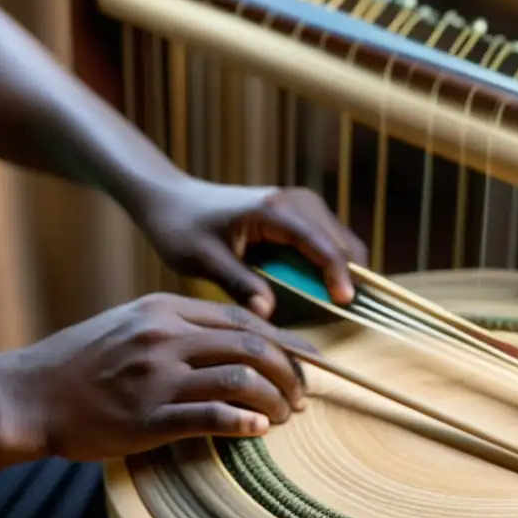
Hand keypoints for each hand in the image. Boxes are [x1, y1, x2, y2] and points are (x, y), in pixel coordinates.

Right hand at [0, 293, 311, 461]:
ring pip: (240, 380)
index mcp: (163, 310)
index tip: (305, 360)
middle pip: (250, 346)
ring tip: (285, 416)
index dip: (282, 342)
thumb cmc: (80, 362)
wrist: (28, 394)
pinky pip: (210, 416)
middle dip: (288, 372)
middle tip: (303, 395)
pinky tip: (259, 429)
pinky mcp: (147, 418)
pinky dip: (243, 422)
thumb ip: (176, 325)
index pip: (241, 320)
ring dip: (274, 400)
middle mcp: (164, 337)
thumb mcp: (128, 323)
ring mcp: (156, 377)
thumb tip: (229, 339)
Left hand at [136, 179, 367, 317]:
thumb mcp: (203, 260)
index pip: (321, 243)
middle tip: (332, 317)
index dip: (338, 274)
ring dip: (338, 274)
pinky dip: (326, 268)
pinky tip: (308, 291)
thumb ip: (238, 284)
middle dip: (346, 278)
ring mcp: (301, 204)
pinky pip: (327, 244)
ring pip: (341, 243)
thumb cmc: (181, 227)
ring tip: (320, 308)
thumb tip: (269, 313)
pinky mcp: (299, 214)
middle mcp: (296, 201)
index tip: (344, 303)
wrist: (172, 200)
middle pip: (342, 242)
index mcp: (273, 210)